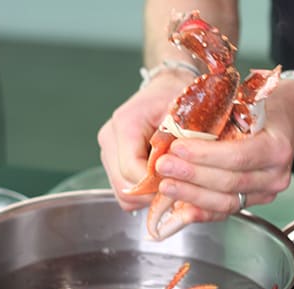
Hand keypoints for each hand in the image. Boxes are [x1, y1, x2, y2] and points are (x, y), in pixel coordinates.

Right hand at [98, 72, 194, 210]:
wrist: (166, 87)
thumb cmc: (178, 97)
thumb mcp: (185, 116)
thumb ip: (182, 143)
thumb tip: (182, 175)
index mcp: (126, 124)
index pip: (131, 169)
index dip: (155, 184)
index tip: (177, 185)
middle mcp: (110, 139)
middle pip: (124, 186)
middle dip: (152, 194)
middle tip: (177, 191)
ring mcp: (108, 151)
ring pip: (122, 193)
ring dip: (147, 196)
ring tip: (170, 186)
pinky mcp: (112, 161)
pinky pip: (124, 189)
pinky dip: (142, 192)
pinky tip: (160, 183)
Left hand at [151, 79, 293, 222]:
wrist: (288, 118)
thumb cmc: (267, 107)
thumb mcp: (248, 102)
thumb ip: (221, 117)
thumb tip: (177, 126)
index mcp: (277, 147)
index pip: (237, 156)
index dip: (204, 155)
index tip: (177, 148)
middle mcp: (276, 175)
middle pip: (229, 182)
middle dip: (192, 176)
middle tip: (164, 167)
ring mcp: (267, 191)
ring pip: (227, 202)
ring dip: (192, 195)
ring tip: (167, 185)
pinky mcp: (255, 200)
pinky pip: (226, 210)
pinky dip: (202, 211)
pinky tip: (182, 207)